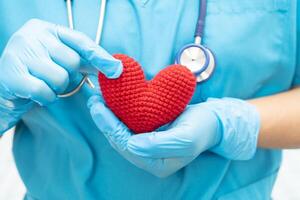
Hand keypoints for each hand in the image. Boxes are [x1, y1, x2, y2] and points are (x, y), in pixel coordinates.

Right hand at [0, 19, 121, 132]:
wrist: (6, 87)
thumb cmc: (38, 72)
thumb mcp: (60, 60)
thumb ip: (84, 61)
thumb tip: (114, 68)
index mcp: (47, 29)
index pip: (81, 41)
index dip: (100, 56)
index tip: (117, 70)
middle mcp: (31, 35)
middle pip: (72, 61)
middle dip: (69, 76)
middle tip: (54, 77)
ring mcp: (19, 52)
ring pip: (60, 78)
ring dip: (57, 88)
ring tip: (44, 84)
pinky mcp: (11, 74)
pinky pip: (44, 91)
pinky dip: (46, 98)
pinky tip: (36, 94)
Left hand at [88, 96, 259, 177]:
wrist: (213, 121)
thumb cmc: (202, 128)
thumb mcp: (186, 138)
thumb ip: (160, 144)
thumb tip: (132, 145)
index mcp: (156, 162)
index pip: (126, 145)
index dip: (110, 127)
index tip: (98, 107)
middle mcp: (149, 157)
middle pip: (119, 140)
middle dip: (105, 121)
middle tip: (94, 100)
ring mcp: (148, 146)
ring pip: (121, 132)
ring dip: (109, 116)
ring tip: (98, 98)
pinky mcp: (148, 133)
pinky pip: (129, 124)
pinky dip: (119, 113)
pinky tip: (112, 100)